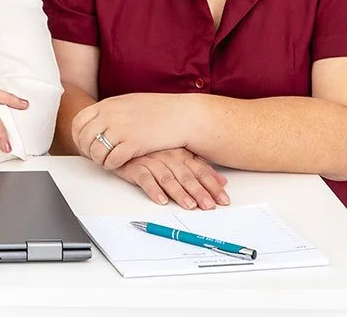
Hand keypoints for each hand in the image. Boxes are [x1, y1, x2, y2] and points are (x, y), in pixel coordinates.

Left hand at [72, 93, 192, 169]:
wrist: (182, 115)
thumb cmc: (158, 109)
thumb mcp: (128, 102)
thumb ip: (110, 110)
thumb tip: (95, 119)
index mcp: (107, 105)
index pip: (79, 122)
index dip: (78, 136)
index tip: (84, 144)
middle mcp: (110, 116)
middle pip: (84, 139)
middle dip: (87, 151)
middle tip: (96, 156)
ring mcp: (120, 130)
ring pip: (96, 152)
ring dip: (100, 160)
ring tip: (108, 161)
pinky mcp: (132, 144)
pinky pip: (112, 161)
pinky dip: (112, 165)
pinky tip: (119, 164)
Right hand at [113, 149, 229, 209]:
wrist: (122, 141)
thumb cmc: (153, 151)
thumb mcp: (180, 156)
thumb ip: (201, 168)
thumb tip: (223, 181)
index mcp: (181, 154)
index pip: (201, 171)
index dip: (213, 186)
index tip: (223, 200)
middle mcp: (168, 157)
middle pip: (186, 176)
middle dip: (199, 192)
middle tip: (209, 206)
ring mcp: (151, 161)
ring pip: (167, 178)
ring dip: (179, 193)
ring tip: (189, 205)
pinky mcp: (134, 167)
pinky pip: (145, 179)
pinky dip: (153, 189)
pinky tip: (161, 200)